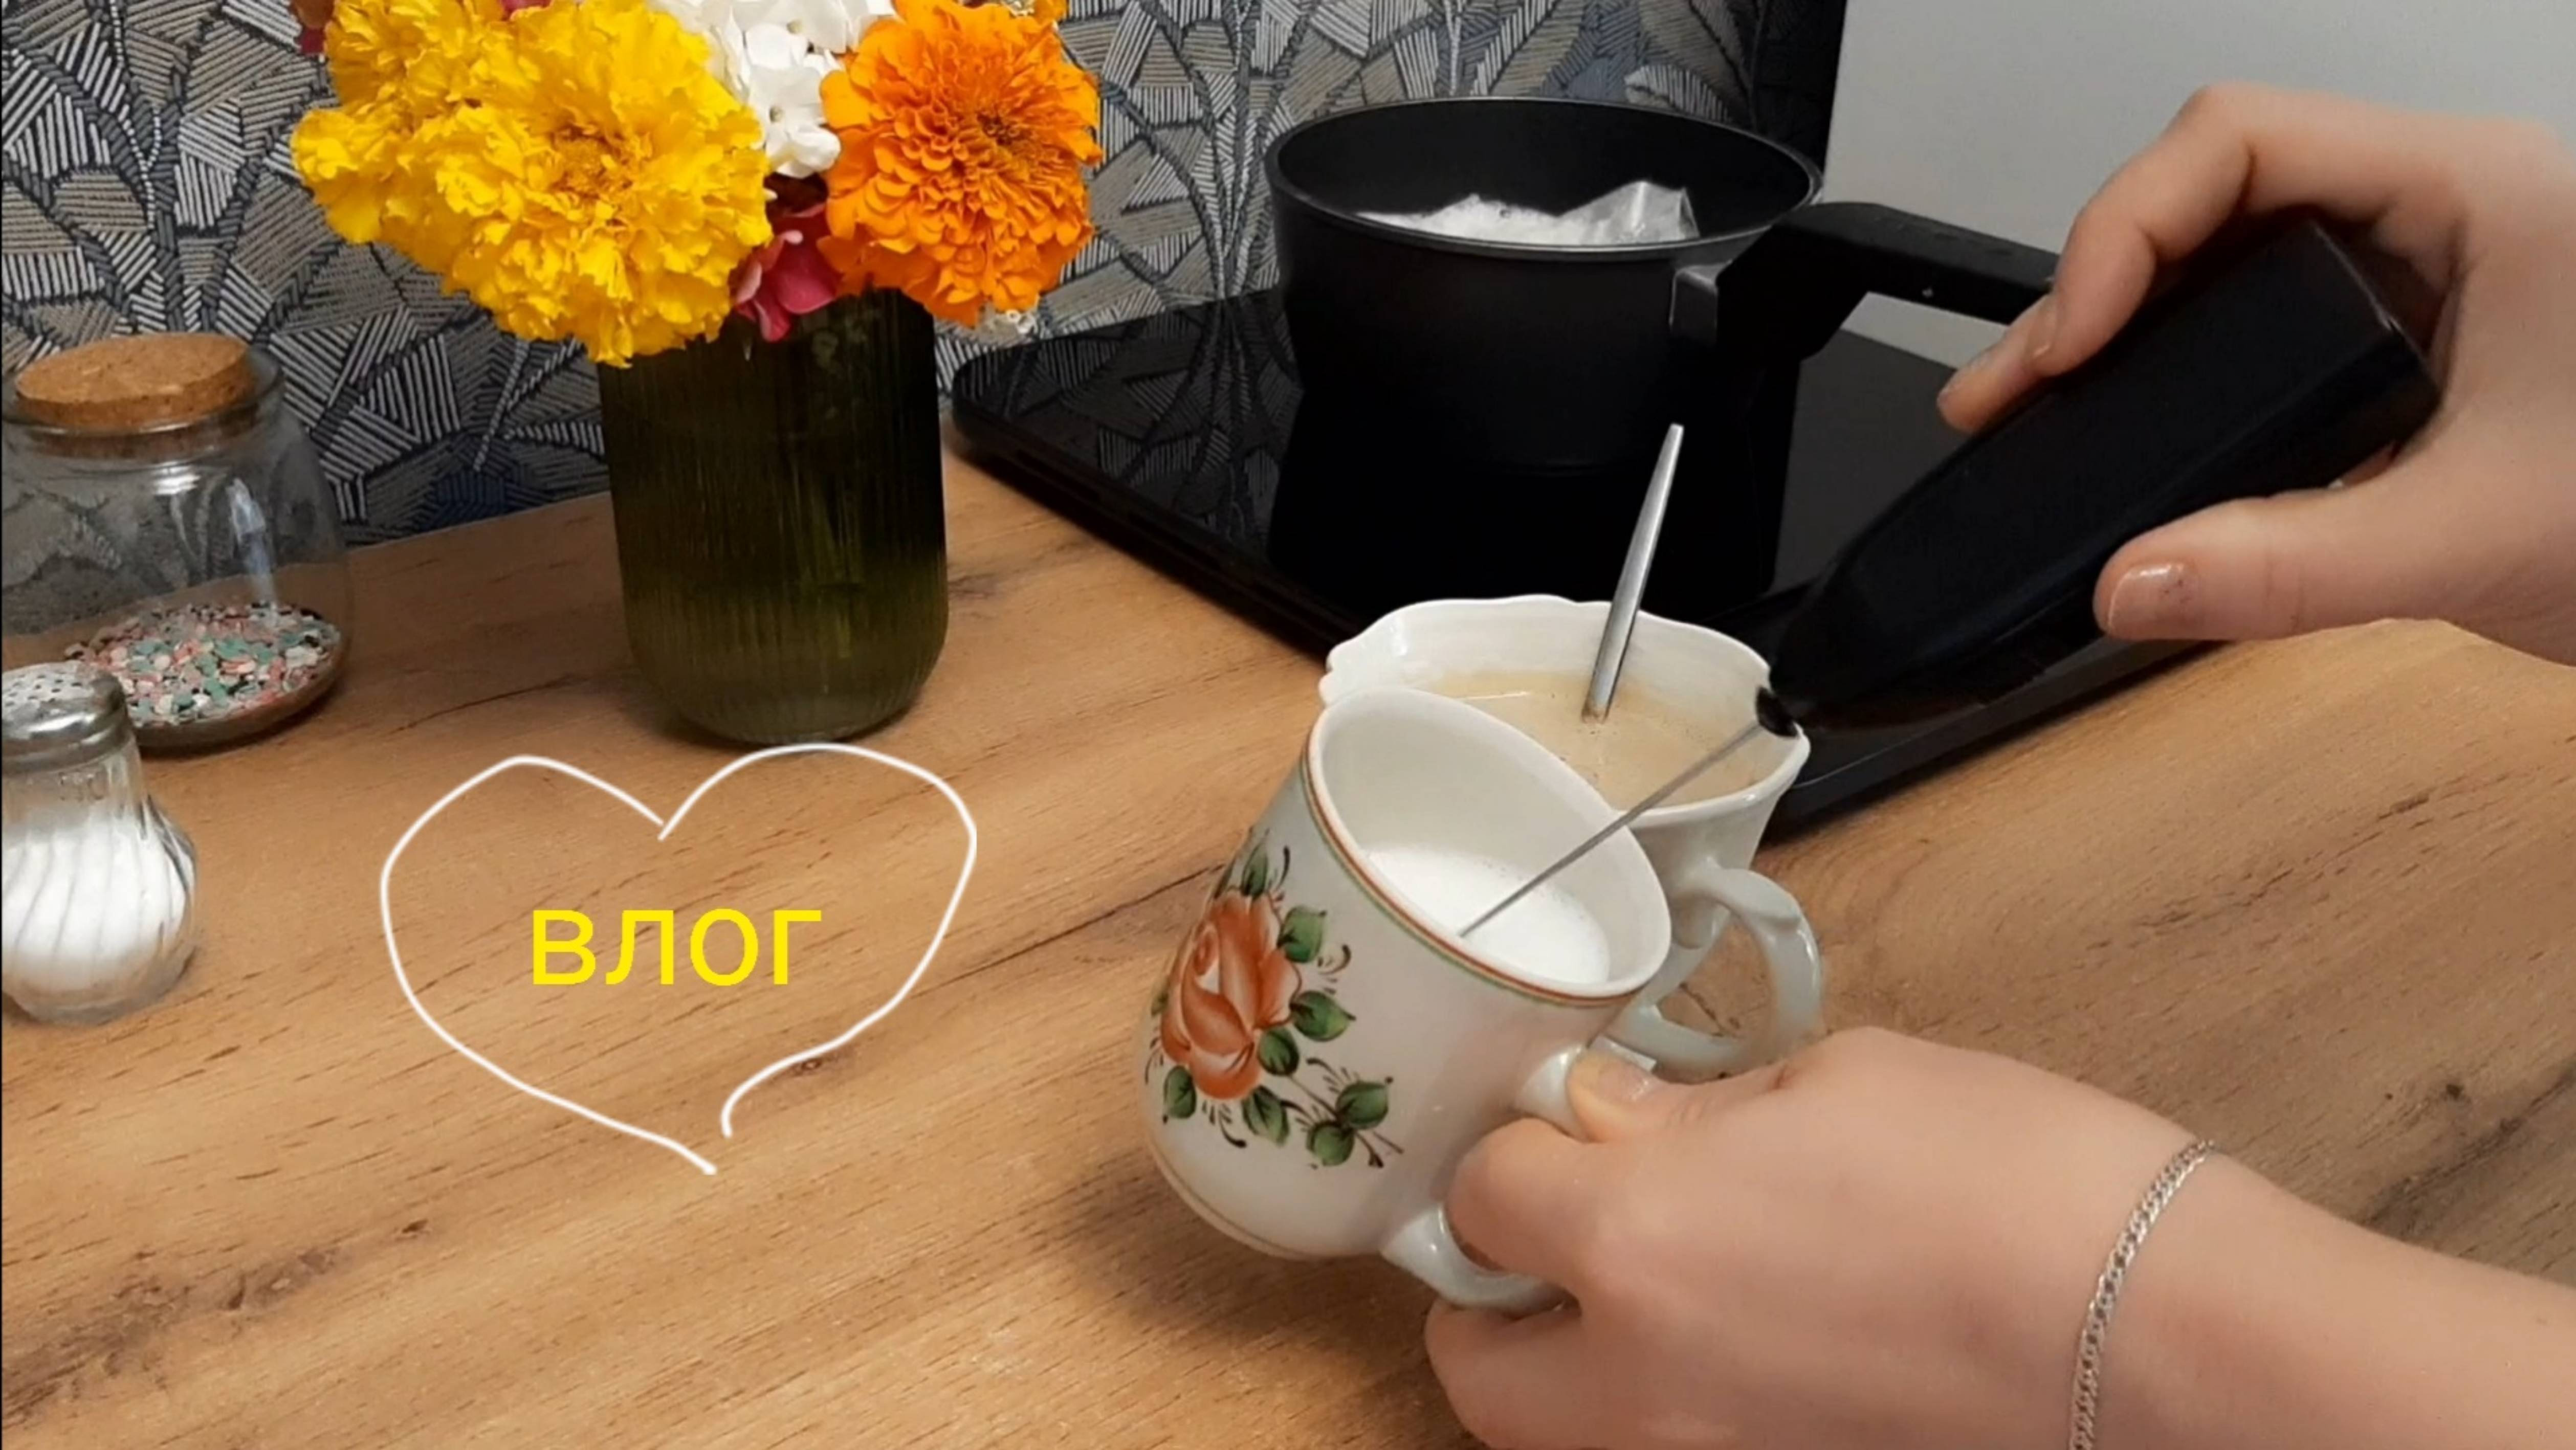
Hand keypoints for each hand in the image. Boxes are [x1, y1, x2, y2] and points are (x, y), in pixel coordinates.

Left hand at [1424, 1028, 2575, 1449]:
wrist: (2164, 1338)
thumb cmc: (2019, 1184)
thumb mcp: (1841, 1083)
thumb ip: (1692, 1110)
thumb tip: (1613, 1116)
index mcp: (1633, 1240)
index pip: (1483, 1195)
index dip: (1522, 1147)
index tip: (1568, 1128)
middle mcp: (1633, 1382)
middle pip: (1472, 1363)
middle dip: (1502, 1298)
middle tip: (1575, 1239)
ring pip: (1555, 1437)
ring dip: (1573, 1372)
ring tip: (1663, 1303)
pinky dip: (1665, 1415)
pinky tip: (1745, 1356)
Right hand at [1937, 85, 2575, 664]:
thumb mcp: (2478, 538)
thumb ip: (2291, 569)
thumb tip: (2130, 584)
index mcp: (2475, 197)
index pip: (2243, 141)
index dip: (2127, 228)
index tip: (2074, 342)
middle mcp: (2441, 214)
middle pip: (2215, 190)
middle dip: (2099, 283)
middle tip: (2020, 388)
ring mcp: (2423, 277)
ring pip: (2232, 257)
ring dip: (2131, 327)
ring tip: (2045, 404)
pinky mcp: (2411, 344)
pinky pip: (2268, 323)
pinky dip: (2185, 369)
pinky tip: (2136, 426)